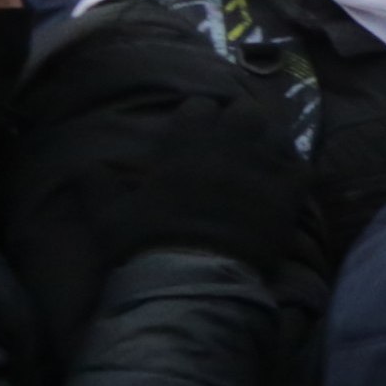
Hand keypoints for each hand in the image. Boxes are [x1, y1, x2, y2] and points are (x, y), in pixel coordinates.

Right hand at [11, 12, 304, 275]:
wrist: (192, 278)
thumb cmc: (146, 244)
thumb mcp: (109, 217)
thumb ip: (97, 187)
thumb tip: (83, 166)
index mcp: (186, 145)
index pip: (198, 107)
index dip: (197, 115)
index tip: (195, 127)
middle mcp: (229, 145)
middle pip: (244, 110)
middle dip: (238, 118)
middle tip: (233, 136)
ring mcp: (264, 165)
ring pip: (276, 131)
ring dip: (268, 137)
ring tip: (261, 152)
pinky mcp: (291, 190)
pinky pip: (302, 165)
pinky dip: (294, 167)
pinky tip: (286, 177)